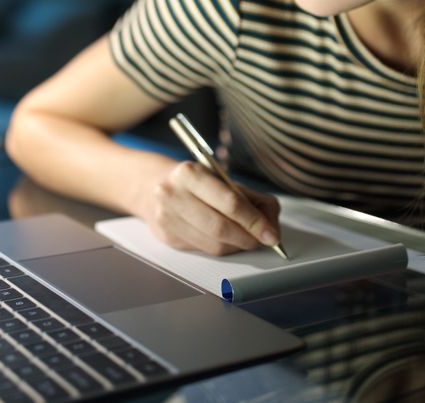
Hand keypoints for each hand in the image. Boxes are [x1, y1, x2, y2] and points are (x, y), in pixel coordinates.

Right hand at [139, 161, 281, 255]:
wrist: (153, 186)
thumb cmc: (196, 183)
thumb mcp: (223, 179)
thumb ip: (252, 199)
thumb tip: (271, 227)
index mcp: (191, 173)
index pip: (230, 203)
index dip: (254, 222)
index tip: (271, 235)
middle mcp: (173, 194)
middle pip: (220, 228)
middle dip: (247, 238)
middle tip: (261, 241)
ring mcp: (167, 217)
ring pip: (213, 245)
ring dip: (236, 246)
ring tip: (244, 239)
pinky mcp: (167, 236)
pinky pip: (203, 250)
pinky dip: (221, 248)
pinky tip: (224, 239)